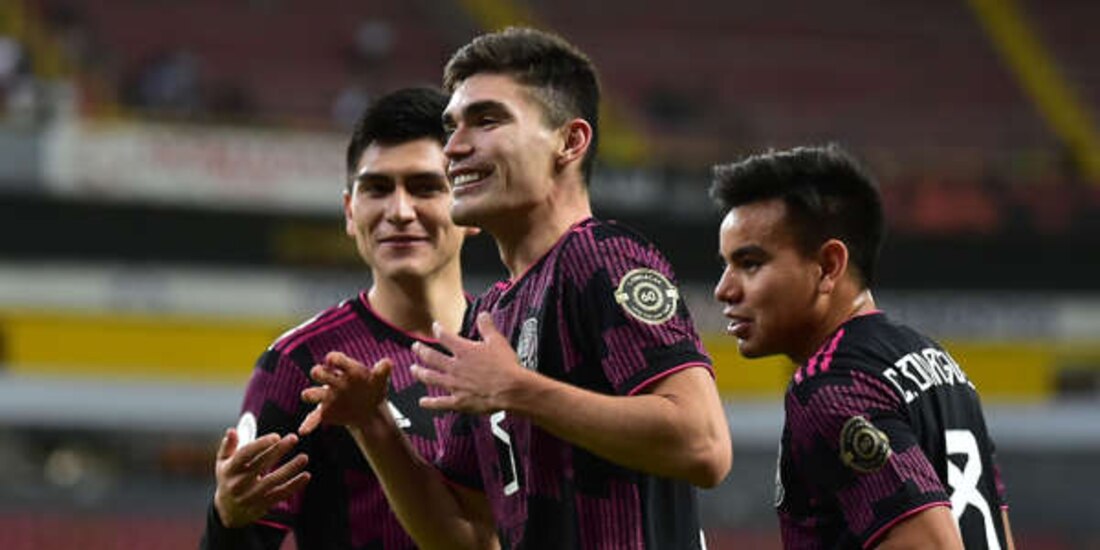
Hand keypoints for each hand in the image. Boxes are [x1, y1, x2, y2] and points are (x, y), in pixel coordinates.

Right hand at [213, 428, 309, 527]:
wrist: (228, 511)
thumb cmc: (229, 478)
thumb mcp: (223, 462)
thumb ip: (228, 445)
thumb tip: (232, 430)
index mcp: (229, 469)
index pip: (244, 454)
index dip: (260, 444)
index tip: (276, 436)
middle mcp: (238, 484)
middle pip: (261, 465)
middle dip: (278, 450)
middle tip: (294, 438)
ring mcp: (250, 496)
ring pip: (273, 481)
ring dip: (290, 469)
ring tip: (304, 457)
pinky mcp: (262, 505)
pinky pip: (280, 494)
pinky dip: (294, 485)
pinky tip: (306, 475)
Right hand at [299, 352, 392, 434]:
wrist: (370, 409)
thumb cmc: (372, 388)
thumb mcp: (379, 380)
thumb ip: (382, 371)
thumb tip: (387, 363)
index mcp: (345, 369)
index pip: (336, 359)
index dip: (333, 359)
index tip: (332, 360)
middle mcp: (332, 380)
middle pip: (319, 372)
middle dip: (320, 373)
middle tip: (322, 375)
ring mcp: (326, 396)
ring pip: (312, 393)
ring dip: (311, 394)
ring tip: (311, 395)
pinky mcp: (324, 412)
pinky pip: (314, 417)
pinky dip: (308, 423)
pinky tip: (304, 430)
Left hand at [412, 312, 527, 413]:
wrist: (511, 389)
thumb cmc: (506, 367)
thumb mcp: (497, 341)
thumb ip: (487, 327)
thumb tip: (483, 315)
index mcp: (464, 351)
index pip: (445, 337)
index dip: (438, 330)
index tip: (435, 327)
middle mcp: (455, 367)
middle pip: (432, 357)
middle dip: (421, 351)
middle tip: (415, 347)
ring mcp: (455, 385)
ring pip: (431, 378)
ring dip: (420, 373)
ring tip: (413, 370)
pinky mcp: (459, 401)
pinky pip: (440, 402)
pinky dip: (430, 403)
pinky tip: (423, 402)